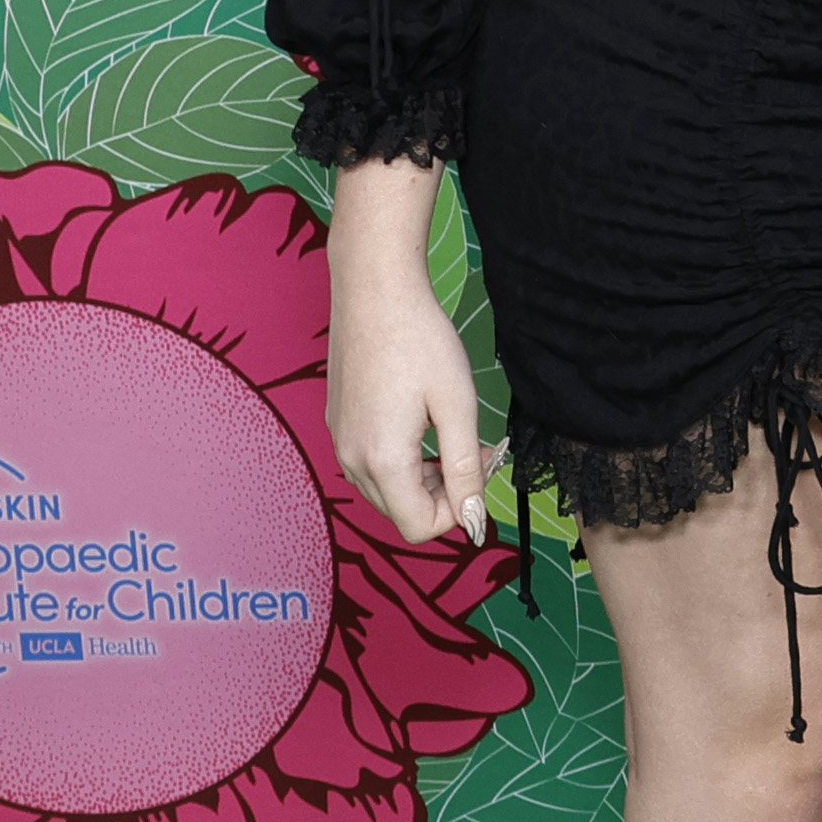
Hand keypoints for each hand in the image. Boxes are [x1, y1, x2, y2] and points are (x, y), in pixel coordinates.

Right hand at [324, 158, 494, 546]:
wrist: (375, 294)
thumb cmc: (422, 342)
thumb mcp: (457, 405)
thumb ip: (464, 467)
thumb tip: (473, 516)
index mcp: (382, 461)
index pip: (419, 527)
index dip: (459, 511)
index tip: (481, 468)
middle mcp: (352, 460)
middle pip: (402, 512)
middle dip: (444, 494)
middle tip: (475, 449)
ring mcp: (341, 443)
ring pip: (387, 491)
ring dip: (424, 478)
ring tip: (453, 434)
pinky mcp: (339, 425)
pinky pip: (372, 466)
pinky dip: (403, 461)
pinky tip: (423, 422)